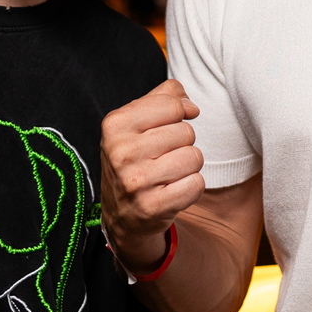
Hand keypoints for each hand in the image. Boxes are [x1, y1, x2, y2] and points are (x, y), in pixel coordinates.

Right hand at [101, 79, 203, 274]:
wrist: (121, 213)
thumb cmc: (135, 158)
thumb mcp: (136, 121)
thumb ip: (164, 97)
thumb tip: (190, 105)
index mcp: (115, 125)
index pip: (172, 105)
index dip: (179, 114)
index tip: (169, 126)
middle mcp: (121, 153)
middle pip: (186, 132)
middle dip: (183, 143)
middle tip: (163, 156)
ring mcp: (135, 182)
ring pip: (194, 157)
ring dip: (188, 166)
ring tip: (168, 173)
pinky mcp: (152, 207)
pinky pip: (196, 184)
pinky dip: (191, 187)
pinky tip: (172, 190)